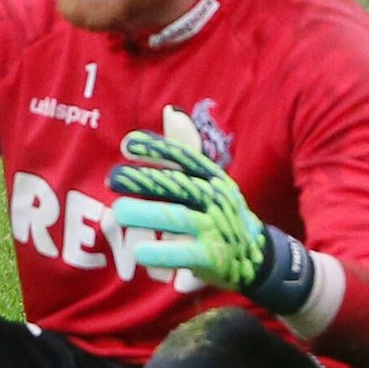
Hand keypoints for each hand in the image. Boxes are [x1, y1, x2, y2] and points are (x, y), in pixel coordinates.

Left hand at [107, 126, 314, 312]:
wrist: (256, 255)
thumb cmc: (219, 210)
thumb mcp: (207, 178)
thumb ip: (183, 148)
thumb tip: (170, 111)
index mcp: (211, 176)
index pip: (185, 158)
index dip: (157, 150)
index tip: (127, 145)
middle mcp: (214, 198)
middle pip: (178, 186)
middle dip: (145, 181)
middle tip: (113, 178)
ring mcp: (214, 227)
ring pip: (178, 219)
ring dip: (149, 215)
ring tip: (119, 213)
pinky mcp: (212, 257)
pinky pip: (186, 254)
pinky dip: (164, 254)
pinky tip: (140, 253)